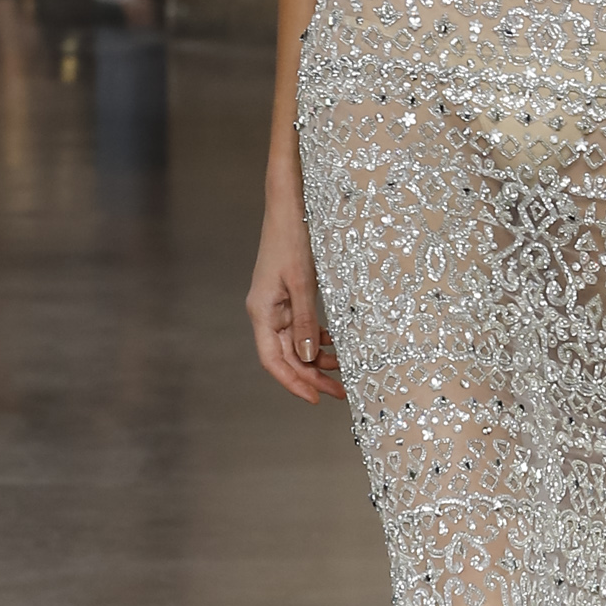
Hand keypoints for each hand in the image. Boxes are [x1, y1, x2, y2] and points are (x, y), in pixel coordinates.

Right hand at [247, 191, 343, 401]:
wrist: (289, 205)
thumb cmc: (291, 237)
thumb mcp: (302, 282)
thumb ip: (305, 321)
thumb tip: (309, 358)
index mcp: (262, 311)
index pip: (273, 360)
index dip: (292, 383)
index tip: (314, 399)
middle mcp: (266, 312)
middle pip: (286, 356)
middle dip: (311, 377)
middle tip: (340, 392)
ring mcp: (277, 304)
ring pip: (295, 344)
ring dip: (317, 360)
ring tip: (343, 373)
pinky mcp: (289, 295)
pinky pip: (301, 327)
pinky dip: (318, 338)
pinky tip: (335, 344)